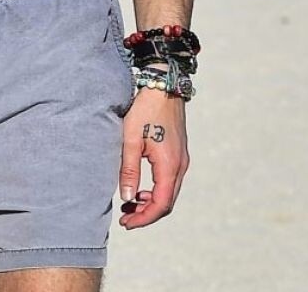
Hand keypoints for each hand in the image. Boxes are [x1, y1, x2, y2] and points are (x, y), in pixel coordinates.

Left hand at [118, 88, 188, 228]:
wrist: (163, 85)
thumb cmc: (144, 109)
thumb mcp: (130, 138)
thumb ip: (129, 170)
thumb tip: (127, 198)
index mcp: (169, 165)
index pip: (160, 204)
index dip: (144, 218)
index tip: (126, 223)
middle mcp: (180, 165)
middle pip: (167, 202)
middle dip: (146, 214)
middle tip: (125, 218)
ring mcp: (182, 160)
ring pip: (169, 192)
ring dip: (151, 202)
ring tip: (130, 204)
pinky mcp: (178, 153)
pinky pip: (169, 181)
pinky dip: (156, 190)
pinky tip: (141, 188)